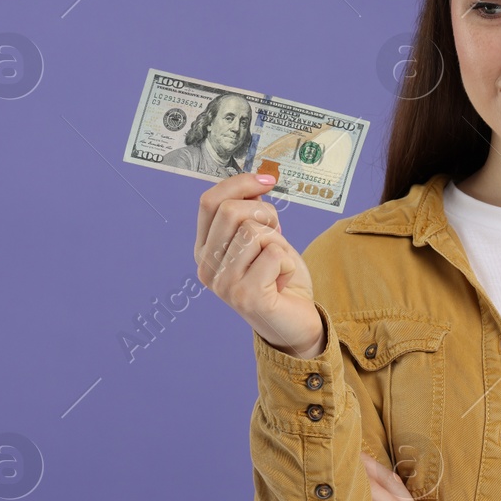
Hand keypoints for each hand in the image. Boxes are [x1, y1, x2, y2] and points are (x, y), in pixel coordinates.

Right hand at [195, 172, 322, 357]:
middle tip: (276, 233)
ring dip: (278, 243)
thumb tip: (258, 179)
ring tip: (277, 263)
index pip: (209, 202)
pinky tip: (282, 280)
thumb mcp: (262, 237)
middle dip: (264, 214)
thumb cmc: (278, 278)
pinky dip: (287, 261)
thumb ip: (251, 213)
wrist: (296, 322)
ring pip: (254, 232)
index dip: (239, 183)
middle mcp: (206, 269)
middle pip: (230, 212)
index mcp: (204, 250)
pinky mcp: (247, 297)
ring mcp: (224, 285)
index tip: (267, 180)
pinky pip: (273, 253)